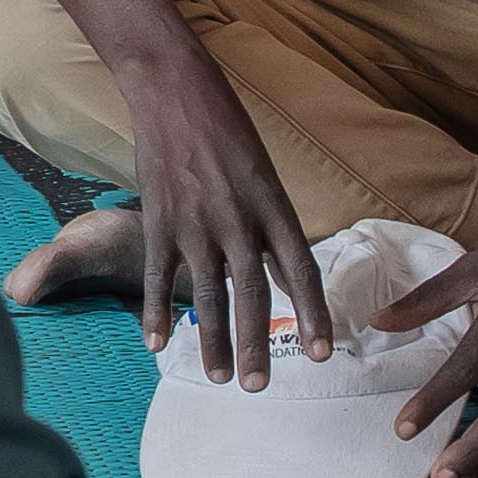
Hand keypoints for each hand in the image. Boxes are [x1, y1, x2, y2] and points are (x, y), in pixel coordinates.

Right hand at [113, 58, 345, 381]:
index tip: (321, 354)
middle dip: (258, 344)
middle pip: (253, 293)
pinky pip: (156, 276)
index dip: (312, 314)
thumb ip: (273, 230)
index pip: (300, 271)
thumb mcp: (264, 175)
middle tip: (259, 387)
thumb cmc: (226, 130)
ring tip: (220, 378)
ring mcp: (195, 222)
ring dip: (214, 340)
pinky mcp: (159, 220)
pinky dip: (156, 312)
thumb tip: (285, 280)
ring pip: (207, 294)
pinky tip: (158, 346)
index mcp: (272, 205)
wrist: (174, 90)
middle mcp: (238, 219)